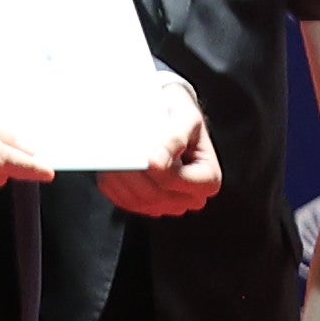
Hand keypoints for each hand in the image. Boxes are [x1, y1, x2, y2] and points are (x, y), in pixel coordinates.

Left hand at [98, 97, 221, 215]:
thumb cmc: (179, 115)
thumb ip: (175, 138)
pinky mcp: (146, 205)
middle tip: (119, 152)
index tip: (143, 154)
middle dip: (134, 173)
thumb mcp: (185, 117)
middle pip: (155, 195)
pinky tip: (111, 165)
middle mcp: (190, 197)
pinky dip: (114, 185)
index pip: (176, 180)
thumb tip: (157, 162)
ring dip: (120, 178)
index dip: (158, 168)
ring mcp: (167, 205)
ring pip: (137, 201)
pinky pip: (124, 201)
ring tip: (113, 155)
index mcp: (208, 178)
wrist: (166, 116)